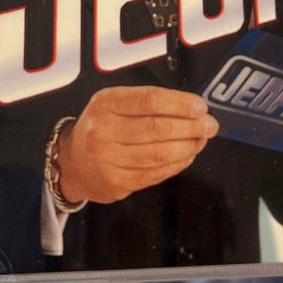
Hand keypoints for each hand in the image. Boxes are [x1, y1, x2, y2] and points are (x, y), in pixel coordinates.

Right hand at [57, 85, 217, 204]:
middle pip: (157, 128)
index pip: (149, 100)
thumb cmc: (102, 127)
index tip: (201, 107)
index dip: (180, 104)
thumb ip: (149, 103)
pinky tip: (187, 156)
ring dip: (188, 147)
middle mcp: (102, 130)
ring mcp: (107, 159)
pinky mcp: (116, 182)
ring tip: (201, 140)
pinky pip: (155, 174)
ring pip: (159, 154)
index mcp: (105, 103)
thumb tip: (193, 110)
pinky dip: (177, 165)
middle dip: (191, 127)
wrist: (73, 162)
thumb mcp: (115, 103)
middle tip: (209, 125)